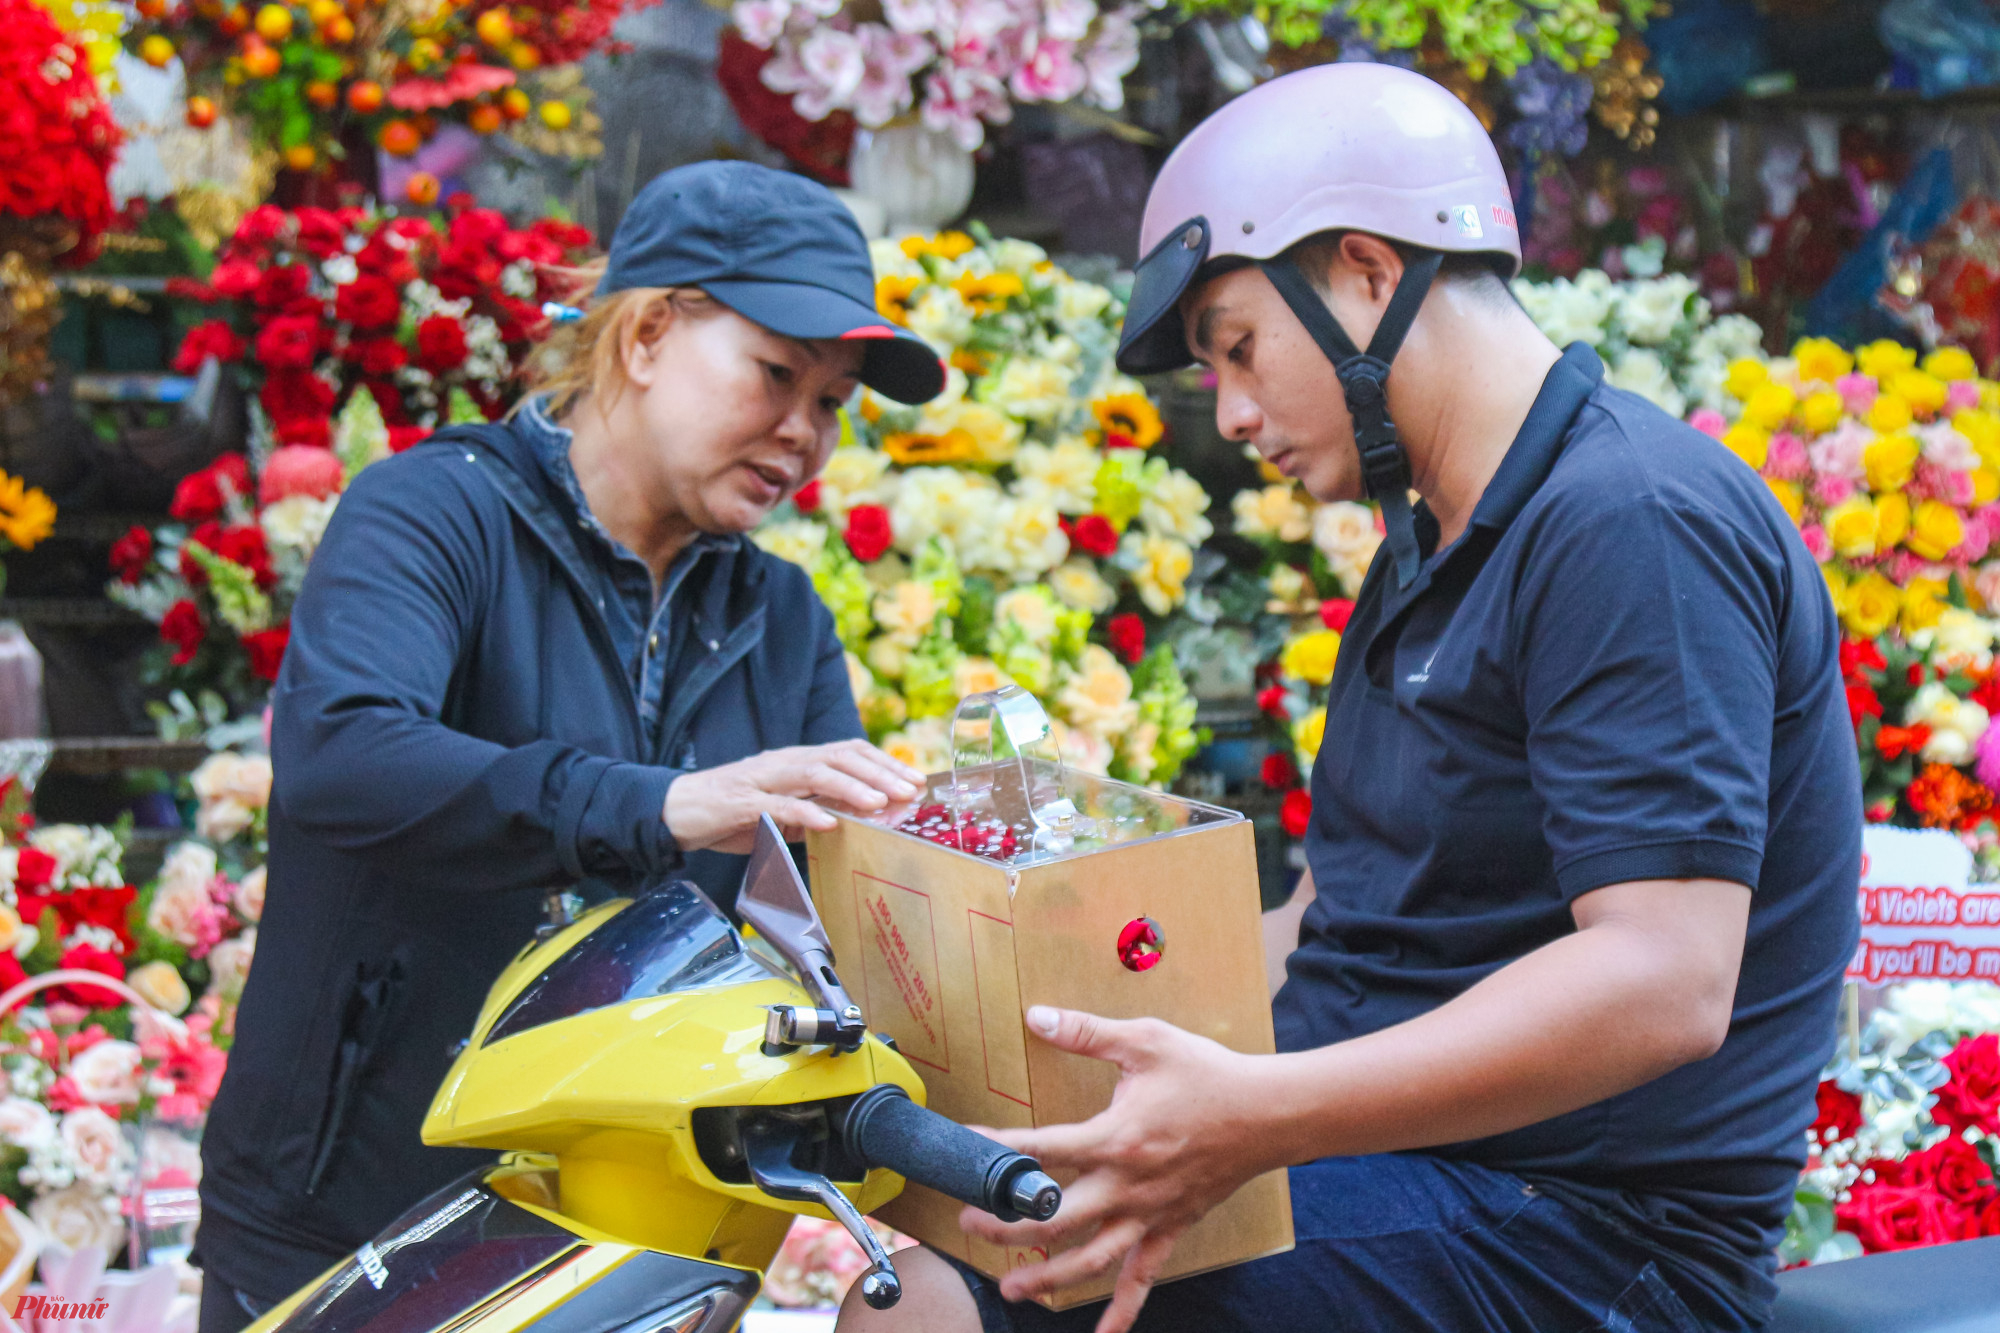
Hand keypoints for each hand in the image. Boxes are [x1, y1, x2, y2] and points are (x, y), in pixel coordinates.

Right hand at [664, 740, 925, 853]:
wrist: (677, 812)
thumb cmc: (734, 814)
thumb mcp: (786, 812)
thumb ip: (820, 810)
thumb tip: (866, 819)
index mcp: (797, 762)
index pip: (849, 751)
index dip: (885, 763)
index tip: (916, 780)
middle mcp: (784, 763)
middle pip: (839, 756)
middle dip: (879, 773)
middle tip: (910, 791)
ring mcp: (762, 780)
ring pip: (813, 773)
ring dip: (850, 787)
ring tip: (879, 803)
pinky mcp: (741, 803)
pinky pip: (777, 805)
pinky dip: (805, 813)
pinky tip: (830, 822)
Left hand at [958, 1006, 1275, 1332]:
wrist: (1269, 1113)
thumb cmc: (1207, 1075)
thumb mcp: (1145, 1041)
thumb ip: (1087, 1032)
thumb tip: (1037, 1016)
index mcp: (1115, 1138)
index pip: (1041, 1149)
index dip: (997, 1149)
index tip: (966, 1145)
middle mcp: (1127, 1186)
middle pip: (1054, 1219)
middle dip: (1006, 1224)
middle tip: (968, 1222)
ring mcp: (1149, 1214)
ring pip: (1090, 1259)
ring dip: (1047, 1277)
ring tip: (1009, 1287)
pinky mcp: (1170, 1228)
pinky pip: (1143, 1277)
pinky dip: (1123, 1310)